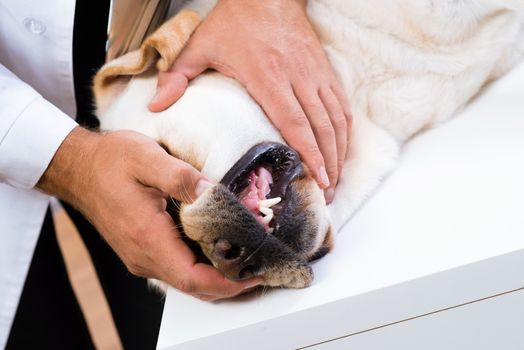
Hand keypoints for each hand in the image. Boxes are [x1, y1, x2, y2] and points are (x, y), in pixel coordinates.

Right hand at [38, 127, 261, 300]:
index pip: (192, 278)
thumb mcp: (147, 158)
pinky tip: (220, 251)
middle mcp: (143, 255)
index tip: (254, 275)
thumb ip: (182, 177)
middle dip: (229, 284)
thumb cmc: (110, 161)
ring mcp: (141, 256)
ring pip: (186, 280)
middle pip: (193, 285)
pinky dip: (201, 267)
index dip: (227, 284)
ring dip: (217, 277)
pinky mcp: (141, 250)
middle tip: (261, 268)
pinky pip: (176, 269)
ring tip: (248, 260)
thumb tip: (213, 194)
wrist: (78, 168)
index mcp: (147, 236)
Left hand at [148, 0, 351, 202]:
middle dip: (328, 164)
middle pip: (321, 127)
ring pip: (336, 118)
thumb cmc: (236, 21)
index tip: (317, 179)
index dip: (309, 153)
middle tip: (328, 193)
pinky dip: (345, 129)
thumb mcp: (201, 44)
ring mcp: (315, 74)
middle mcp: (298, 77)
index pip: (295, 121)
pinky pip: (341, 103)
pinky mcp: (324, 69)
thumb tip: (155, 106)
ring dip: (339, 151)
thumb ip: (178, 76)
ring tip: (336, 179)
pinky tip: (341, 148)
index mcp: (269, 76)